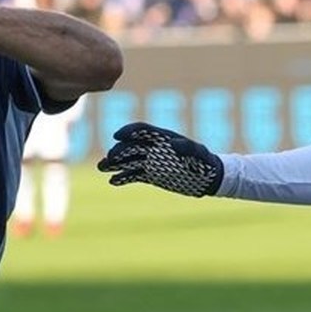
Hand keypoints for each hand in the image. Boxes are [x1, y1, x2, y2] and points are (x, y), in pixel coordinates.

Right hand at [97, 122, 223, 196]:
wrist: (209, 178)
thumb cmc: (206, 161)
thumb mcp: (199, 153)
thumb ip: (188, 147)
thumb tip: (174, 145)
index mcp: (163, 138)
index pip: (141, 130)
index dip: (128, 131)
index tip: (117, 137)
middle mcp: (154, 148)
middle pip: (131, 146)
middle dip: (118, 151)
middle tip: (108, 158)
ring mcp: (151, 162)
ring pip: (128, 160)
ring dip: (114, 163)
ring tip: (101, 167)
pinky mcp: (151, 175)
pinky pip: (133, 175)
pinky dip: (123, 177)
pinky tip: (113, 181)